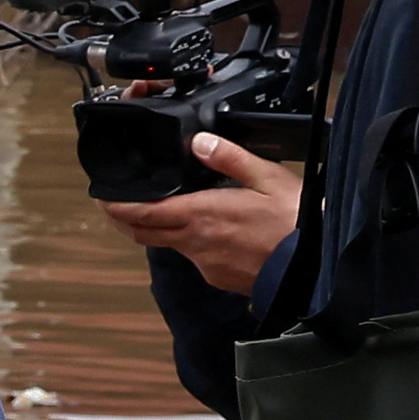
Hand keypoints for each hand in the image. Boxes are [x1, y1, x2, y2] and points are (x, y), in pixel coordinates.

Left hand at [98, 131, 305, 297]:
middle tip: (118, 204)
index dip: (116, 207)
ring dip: (159, 229)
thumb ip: (229, 158)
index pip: (142, 214)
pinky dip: (188, 242)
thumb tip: (199, 142)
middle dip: (127, 219)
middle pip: (144, 233)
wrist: (316, 268)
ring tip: (161, 210)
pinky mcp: (217, 277)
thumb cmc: (297, 222)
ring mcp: (204, 264)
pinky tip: (205, 230)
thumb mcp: (267, 177)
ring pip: (168, 245)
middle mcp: (195, 243)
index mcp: (201, 215)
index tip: (102, 198)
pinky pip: (193, 257)